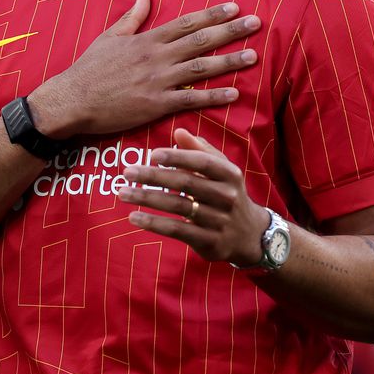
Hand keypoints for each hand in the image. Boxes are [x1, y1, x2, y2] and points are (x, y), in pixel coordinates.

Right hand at [29, 0, 259, 137]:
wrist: (73, 99)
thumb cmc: (89, 69)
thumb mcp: (109, 37)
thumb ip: (132, 17)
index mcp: (148, 39)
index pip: (187, 23)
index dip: (213, 14)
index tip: (234, 7)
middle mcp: (158, 57)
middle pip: (201, 41)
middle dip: (231, 31)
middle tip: (257, 23)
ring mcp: (159, 81)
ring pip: (201, 68)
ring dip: (230, 61)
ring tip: (253, 55)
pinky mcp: (157, 105)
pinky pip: (191, 99)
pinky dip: (214, 96)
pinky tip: (234, 93)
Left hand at [118, 128, 268, 266]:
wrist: (250, 235)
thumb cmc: (228, 194)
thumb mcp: (222, 170)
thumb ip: (200, 150)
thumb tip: (178, 132)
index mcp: (229, 174)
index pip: (202, 162)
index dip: (177, 157)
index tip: (152, 154)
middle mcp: (226, 196)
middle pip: (185, 183)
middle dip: (154, 177)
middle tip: (127, 172)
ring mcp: (218, 220)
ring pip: (177, 206)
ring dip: (147, 199)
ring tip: (123, 193)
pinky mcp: (208, 241)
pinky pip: (177, 230)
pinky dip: (154, 223)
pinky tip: (134, 217)